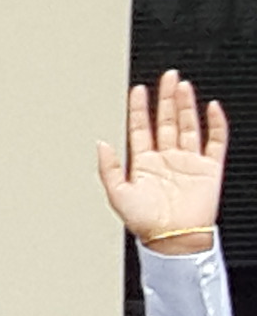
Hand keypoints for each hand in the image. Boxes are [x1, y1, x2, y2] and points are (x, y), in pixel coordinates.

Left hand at [104, 70, 230, 249]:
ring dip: (185, 105)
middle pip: (166, 120)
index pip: (140, 127)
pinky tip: (211, 108)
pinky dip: (215, 123)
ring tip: (182, 85)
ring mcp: (188, 161)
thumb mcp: (116, 194)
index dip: (138, 108)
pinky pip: (215, 141)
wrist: (173, 239)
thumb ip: (108, 168)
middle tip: (167, 77)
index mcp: (143, 163)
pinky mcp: (209, 168)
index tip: (137, 89)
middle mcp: (166, 159)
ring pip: (188, 125)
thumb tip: (100, 143)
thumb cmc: (144, 223)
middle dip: (165, 98)